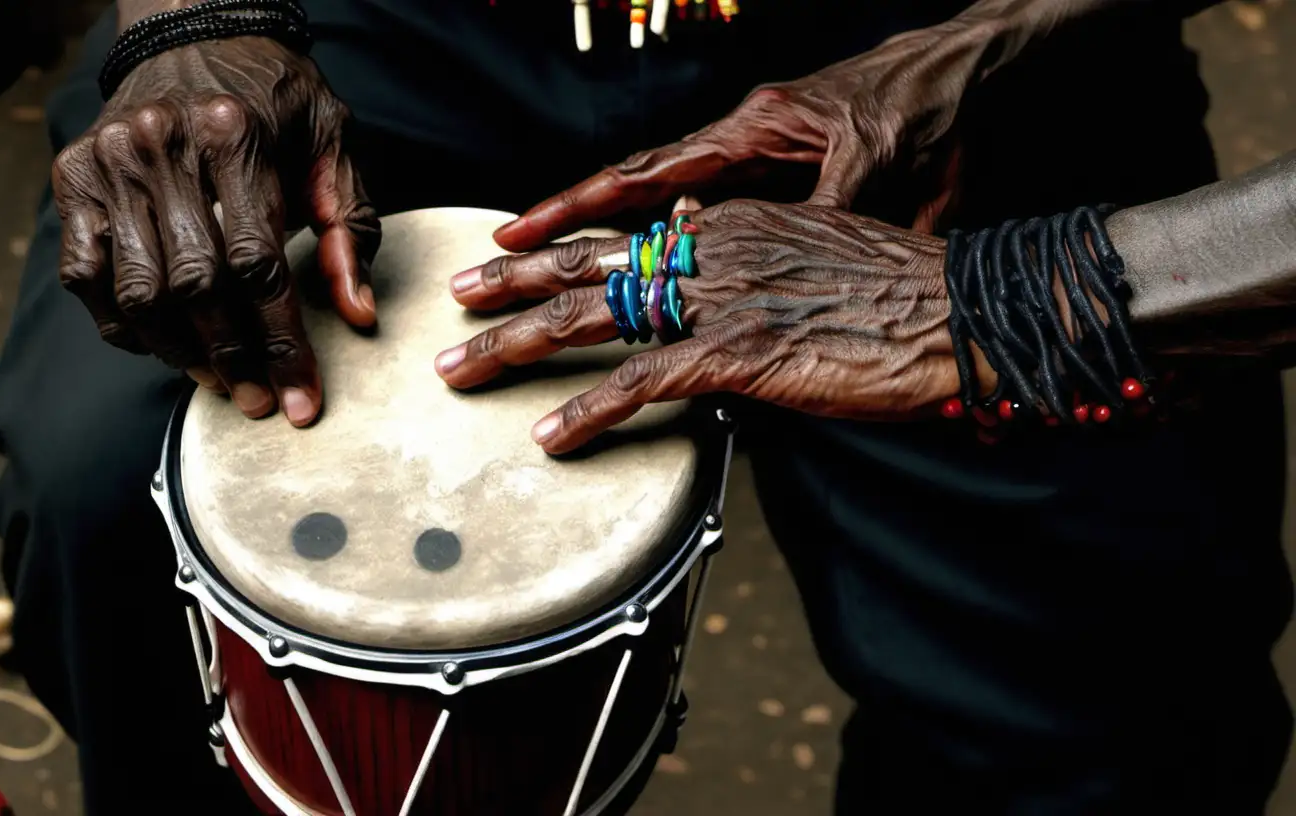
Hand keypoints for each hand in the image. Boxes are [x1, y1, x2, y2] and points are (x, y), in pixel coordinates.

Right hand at [53, 37, 378, 426]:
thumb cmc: (271, 95)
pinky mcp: (71, 176)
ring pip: (137, 290)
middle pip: (196, 285)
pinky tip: (161, 344)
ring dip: (179, 352)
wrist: (192, 31)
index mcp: (233, 135)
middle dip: (234, 359)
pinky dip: (121, 323)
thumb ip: (351, 225)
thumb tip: (358, 314)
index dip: (282, 342)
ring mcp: (107, 161)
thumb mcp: (331, 140)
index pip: (259, 265)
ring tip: (218, 379)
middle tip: (261, 402)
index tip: (303, 399)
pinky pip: (85, 275)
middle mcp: (160, 145)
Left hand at [437, 201, 961, 453]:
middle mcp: (706, 251)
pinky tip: (550, 433)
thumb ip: (736, 249)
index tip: (504, 261)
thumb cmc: (890, 293)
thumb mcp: (805, 249)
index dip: (553, 249)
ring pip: (591, 318)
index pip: (617, 238)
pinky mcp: (738, 352)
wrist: (953, 312)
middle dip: (506, 284)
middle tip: (452, 299)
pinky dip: (590, 411)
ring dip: (515, 345)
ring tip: (460, 370)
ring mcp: (717, 300)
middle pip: (582, 265)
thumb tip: (683, 239)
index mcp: (722, 226)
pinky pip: (642, 383)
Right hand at [491, 18, 999, 252]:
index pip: (646, 173)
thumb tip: (785, 261)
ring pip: (670, 205)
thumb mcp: (882, 167)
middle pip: (635, 187)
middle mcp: (744, 141)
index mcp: (755, 130)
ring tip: (560, 280)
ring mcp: (760, 159)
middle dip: (570, 224)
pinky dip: (680, 245)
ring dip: (617, 242)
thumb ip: (825, 215)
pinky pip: (717, 215)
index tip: (523, 232)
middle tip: (505, 260)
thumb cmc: (931, 111)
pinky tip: (661, 280)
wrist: (970, 75)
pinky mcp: (786, 176)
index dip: (580, 208)